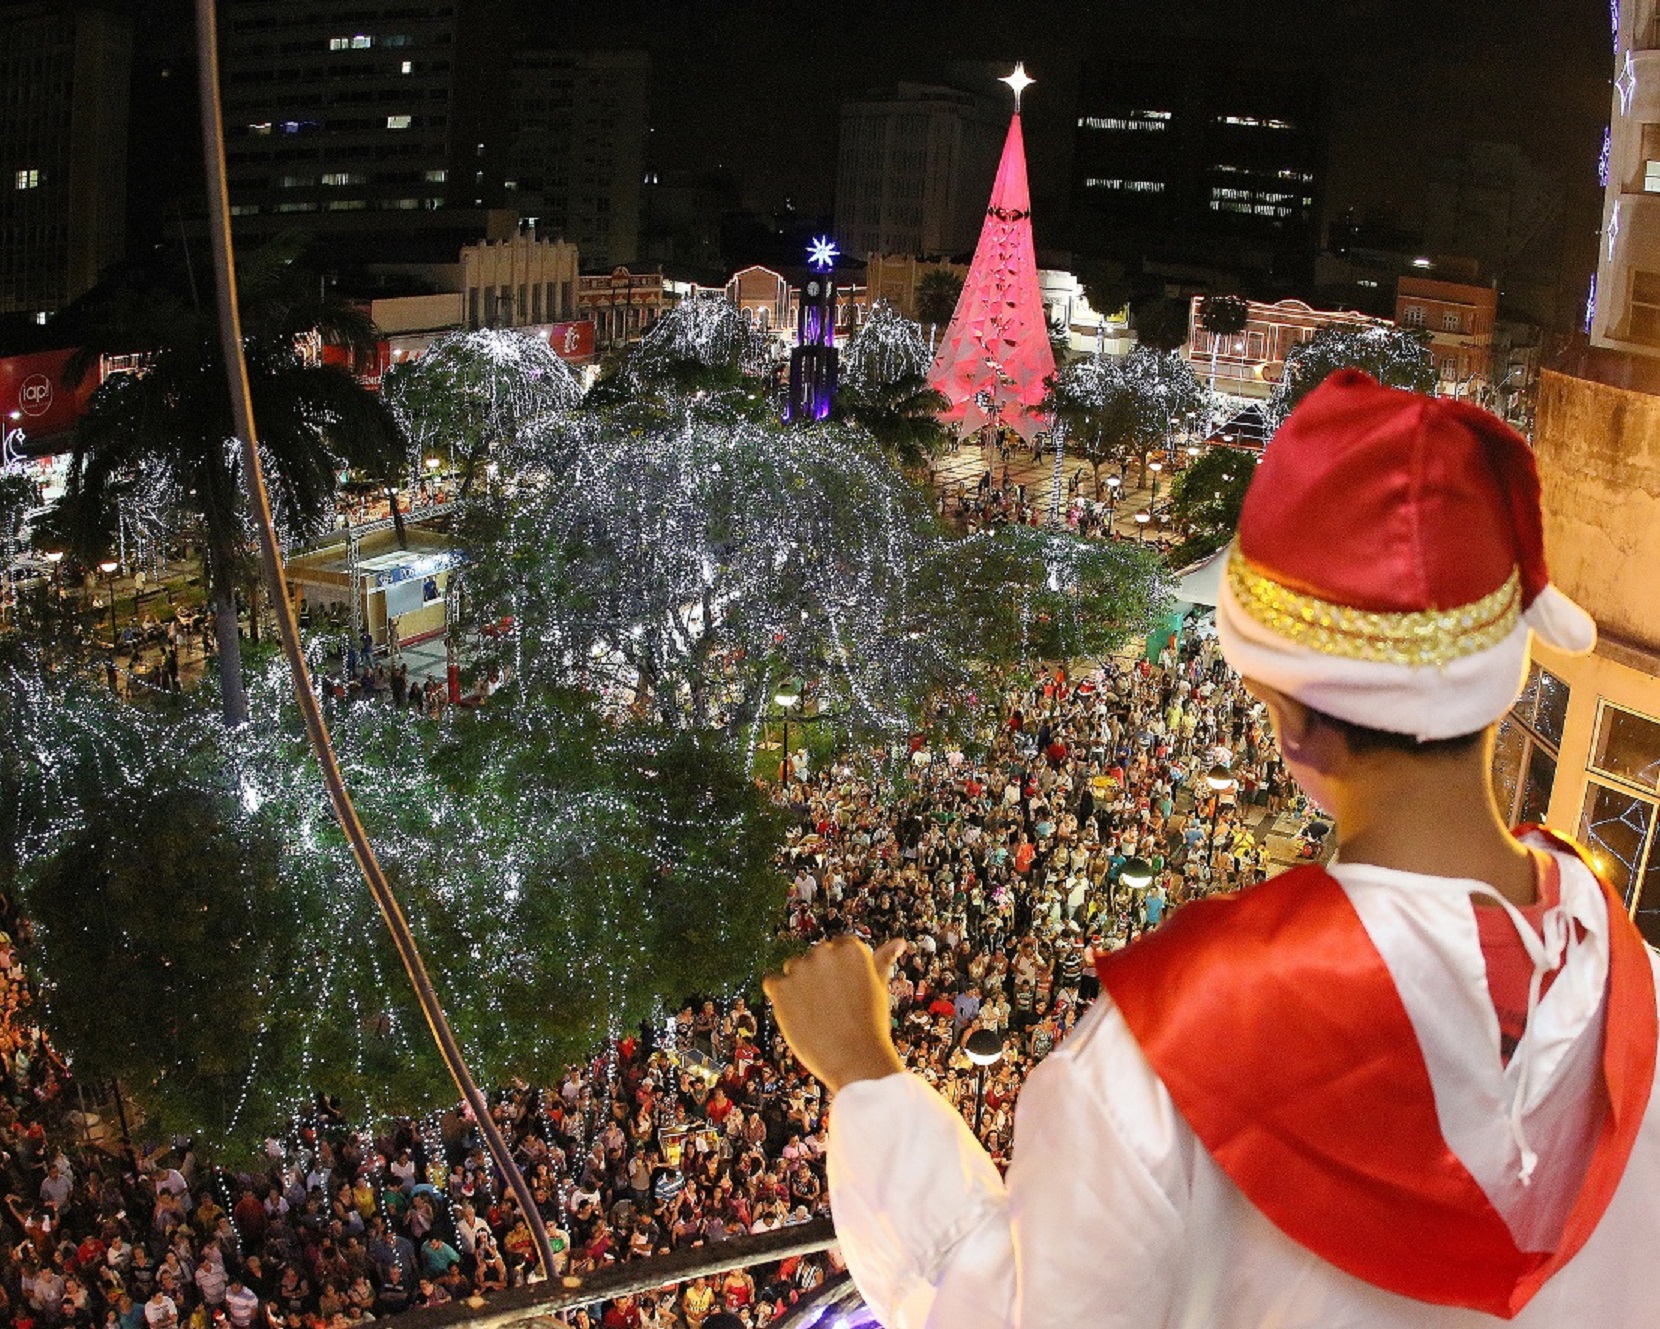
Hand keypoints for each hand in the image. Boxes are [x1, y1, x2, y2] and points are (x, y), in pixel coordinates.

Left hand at [763, 936, 906, 1092]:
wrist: (855, 1060)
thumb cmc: (870, 1024)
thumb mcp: (879, 988)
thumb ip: (882, 960)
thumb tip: (899, 941)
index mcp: (851, 948)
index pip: (836, 949)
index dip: (839, 975)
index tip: (846, 995)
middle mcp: (825, 952)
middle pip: (813, 958)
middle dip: (818, 978)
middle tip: (833, 1008)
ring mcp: (800, 968)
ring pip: (792, 970)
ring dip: (798, 986)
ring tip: (816, 1014)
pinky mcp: (781, 987)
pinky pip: (772, 983)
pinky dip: (780, 998)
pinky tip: (798, 1014)